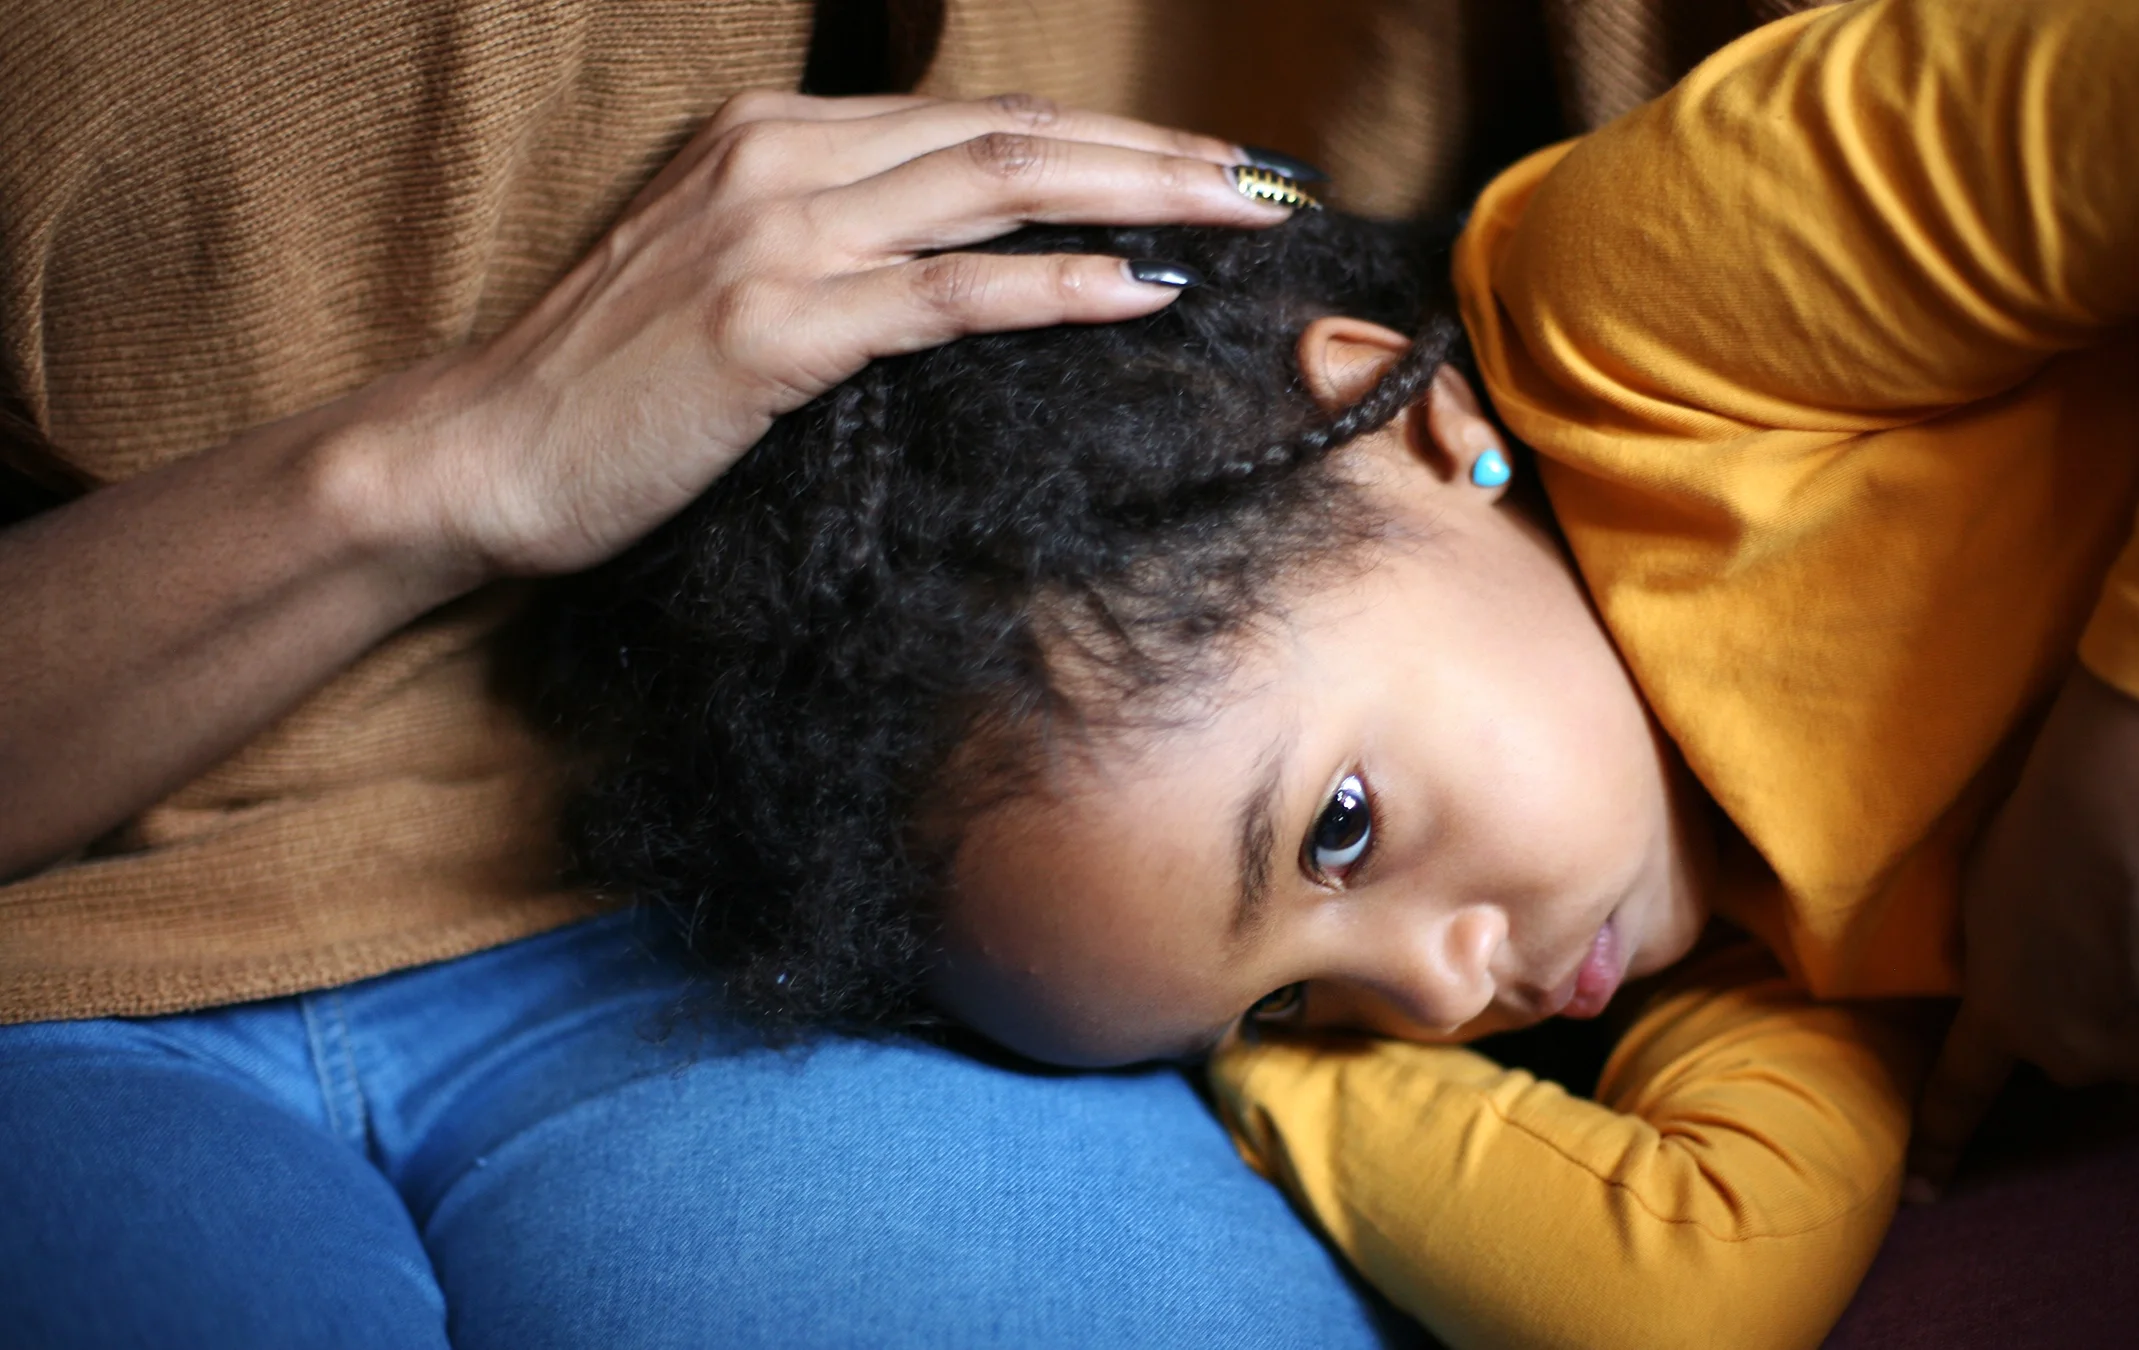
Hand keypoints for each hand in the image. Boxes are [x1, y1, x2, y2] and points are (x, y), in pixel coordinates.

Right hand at [354, 91, 1287, 583]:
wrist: (484, 454)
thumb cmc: (612, 391)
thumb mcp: (735, 285)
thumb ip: (844, 254)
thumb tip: (974, 271)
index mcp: (779, 137)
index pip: (981, 122)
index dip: (1108, 140)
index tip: (1209, 167)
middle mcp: (784, 159)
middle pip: (1013, 135)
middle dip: (1157, 153)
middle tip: (1270, 180)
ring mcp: (776, 233)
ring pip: (997, 187)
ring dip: (1138, 197)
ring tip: (1242, 216)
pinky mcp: (774, 324)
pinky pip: (945, 293)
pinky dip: (1052, 286)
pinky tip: (1138, 289)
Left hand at [1904, 664, 2138, 1195]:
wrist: (2137, 815)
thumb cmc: (2040, 834)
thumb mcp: (1981, 897)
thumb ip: (1997, 956)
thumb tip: (2016, 969)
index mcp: (2000, 1017)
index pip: (1959, 1095)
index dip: (1940, 1147)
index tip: (1924, 1195)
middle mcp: (2071, 1055)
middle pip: (2074, 1053)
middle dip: (2081, 1012)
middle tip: (2094, 939)